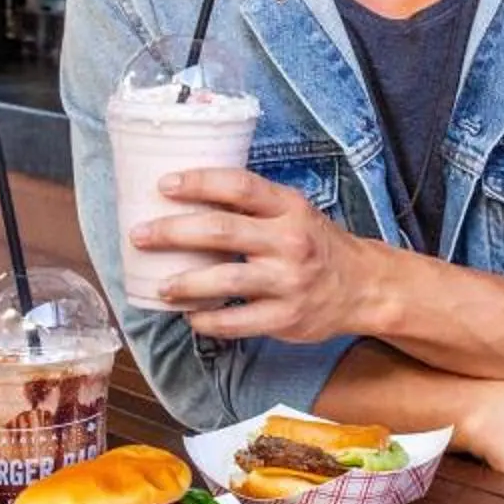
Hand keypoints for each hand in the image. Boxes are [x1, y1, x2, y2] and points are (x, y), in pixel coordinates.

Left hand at [140, 168, 374, 344]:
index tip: (164, 185)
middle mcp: (289, 241)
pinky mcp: (286, 318)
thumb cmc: (317, 244)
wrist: (363, 286)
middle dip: (173, 232)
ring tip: (161, 285)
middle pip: (222, 231)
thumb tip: (191, 197)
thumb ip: (253, 205)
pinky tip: (191, 317)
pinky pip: (238, 321)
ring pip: (227, 280)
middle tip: (140, 235)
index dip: (199, 182)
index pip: (239, 186)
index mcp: (289, 208)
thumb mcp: (294, 212)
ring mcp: (288, 282)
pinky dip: (209, 321)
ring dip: (186, 283)